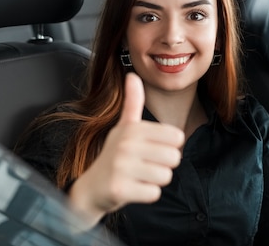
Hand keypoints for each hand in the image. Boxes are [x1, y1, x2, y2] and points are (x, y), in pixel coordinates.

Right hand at [69, 73, 184, 226]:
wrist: (91, 188)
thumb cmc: (114, 156)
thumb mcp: (123, 127)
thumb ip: (132, 102)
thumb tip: (132, 75)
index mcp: (132, 128)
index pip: (177, 137)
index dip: (168, 146)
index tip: (151, 149)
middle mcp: (126, 145)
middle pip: (174, 157)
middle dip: (164, 165)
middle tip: (144, 166)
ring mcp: (121, 167)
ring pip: (165, 176)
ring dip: (155, 180)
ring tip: (138, 176)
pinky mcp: (120, 189)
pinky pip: (154, 193)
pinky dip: (146, 194)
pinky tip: (133, 188)